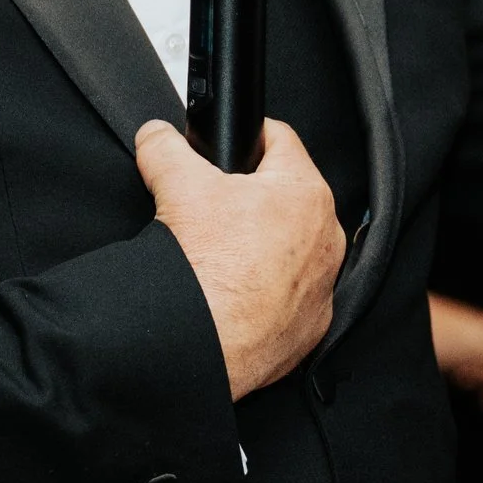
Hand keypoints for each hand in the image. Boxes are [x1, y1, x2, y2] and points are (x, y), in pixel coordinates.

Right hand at [137, 119, 345, 399]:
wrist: (207, 346)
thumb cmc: (209, 271)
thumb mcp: (176, 187)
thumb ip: (164, 146)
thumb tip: (156, 136)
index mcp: (306, 193)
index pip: (280, 140)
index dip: (247, 136)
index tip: (229, 146)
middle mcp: (326, 239)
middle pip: (285, 196)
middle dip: (251, 195)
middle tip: (212, 206)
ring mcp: (322, 286)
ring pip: (290, 247)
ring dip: (261, 245)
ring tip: (221, 252)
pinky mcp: (309, 326)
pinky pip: (290, 294)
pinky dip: (266, 289)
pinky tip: (234, 291)